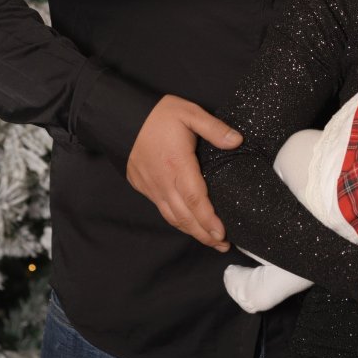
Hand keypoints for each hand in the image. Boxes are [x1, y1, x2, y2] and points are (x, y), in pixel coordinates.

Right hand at [126, 95, 241, 249]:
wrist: (120, 117)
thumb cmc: (156, 115)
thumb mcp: (189, 113)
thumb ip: (214, 128)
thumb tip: (237, 140)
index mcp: (178, 165)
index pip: (196, 199)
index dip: (208, 220)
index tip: (222, 233)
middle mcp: (164, 181)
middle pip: (185, 216)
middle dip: (204, 234)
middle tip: (222, 245)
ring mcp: (152, 187)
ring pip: (173, 217)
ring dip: (192, 231)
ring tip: (210, 240)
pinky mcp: (144, 187)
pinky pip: (162, 209)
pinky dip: (177, 220)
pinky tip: (187, 223)